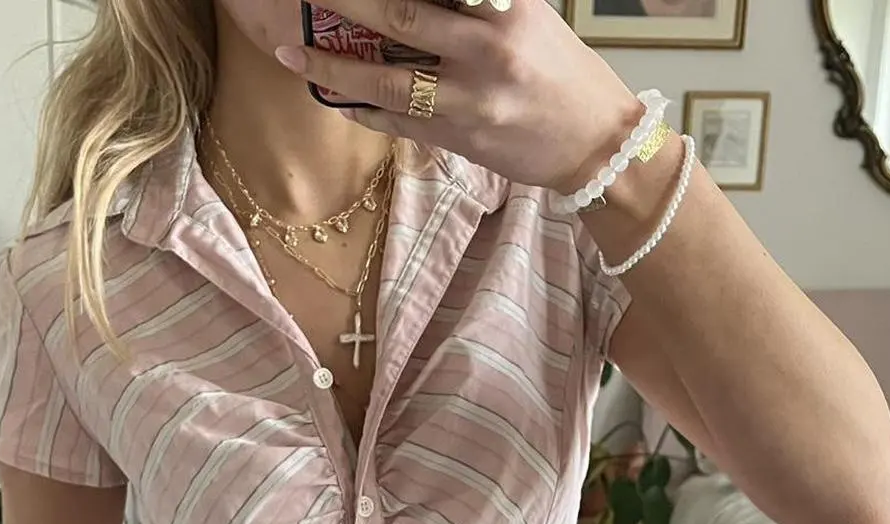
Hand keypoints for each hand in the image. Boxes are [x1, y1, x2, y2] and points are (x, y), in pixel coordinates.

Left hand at [275, 0, 640, 191]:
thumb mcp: (525, 16)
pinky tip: (332, 96)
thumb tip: (413, 2)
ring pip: (385, 80)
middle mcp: (487, 48)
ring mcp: (470, 99)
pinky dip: (362, 108)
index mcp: (505, 6)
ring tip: (293, 54)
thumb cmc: (559, 73)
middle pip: (399, 16)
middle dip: (345, 5)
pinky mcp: (460, 139)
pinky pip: (397, 122)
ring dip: (332, 68)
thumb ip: (472, 3)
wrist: (597, 144)